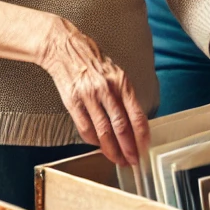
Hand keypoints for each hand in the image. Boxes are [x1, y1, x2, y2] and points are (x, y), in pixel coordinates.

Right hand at [37, 17, 149, 166]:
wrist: (64, 48)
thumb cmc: (93, 61)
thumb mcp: (116, 73)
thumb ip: (125, 95)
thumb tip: (135, 121)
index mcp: (122, 82)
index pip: (137, 115)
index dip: (142, 136)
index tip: (145, 148)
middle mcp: (107, 90)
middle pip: (121, 127)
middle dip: (129, 148)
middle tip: (133, 161)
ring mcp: (89, 96)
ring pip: (104, 132)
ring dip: (112, 150)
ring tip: (118, 159)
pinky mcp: (72, 102)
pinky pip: (85, 128)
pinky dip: (94, 141)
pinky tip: (99, 146)